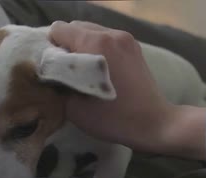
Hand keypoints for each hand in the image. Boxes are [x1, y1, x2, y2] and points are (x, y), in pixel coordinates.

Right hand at [50, 21, 205, 158]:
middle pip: (75, 27)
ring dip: (82, 47)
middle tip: (68, 72)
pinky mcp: (134, 46)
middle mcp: (111, 34)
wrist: (154, 123)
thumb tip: (51, 74)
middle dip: (66, 46)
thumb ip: (58, 85)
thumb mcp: (73, 108)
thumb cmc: (113, 118)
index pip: (59, 29)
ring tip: (85, 72)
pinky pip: (106, 39)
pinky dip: (98, 49)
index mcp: (95, 44)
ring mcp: (125, 38)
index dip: (51, 48)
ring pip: (91, 31)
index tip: (55, 69)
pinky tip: (101, 71)